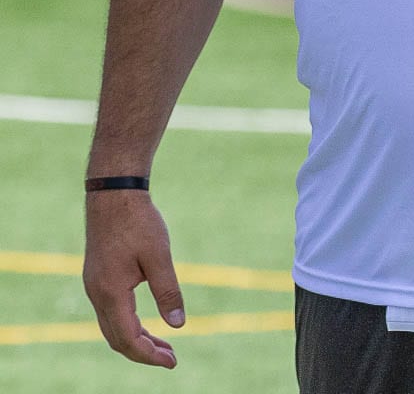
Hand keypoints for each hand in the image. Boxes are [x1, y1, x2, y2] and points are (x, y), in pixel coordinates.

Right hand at [83, 191, 185, 367]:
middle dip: (143, 352)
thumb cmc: (138, 221)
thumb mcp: (158, 256)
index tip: (172, 362)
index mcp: (111, 293)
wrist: (113, 192)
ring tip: (162, 344)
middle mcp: (97, 294)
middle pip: (117, 339)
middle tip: (171, 357)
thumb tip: (178, 325)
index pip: (129, 339)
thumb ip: (167, 291)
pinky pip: (109, 313)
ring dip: (135, 339)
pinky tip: (144, 322)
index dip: (150, 355)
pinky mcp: (97, 277)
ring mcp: (94, 286)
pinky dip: (127, 324)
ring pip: (111, 327)